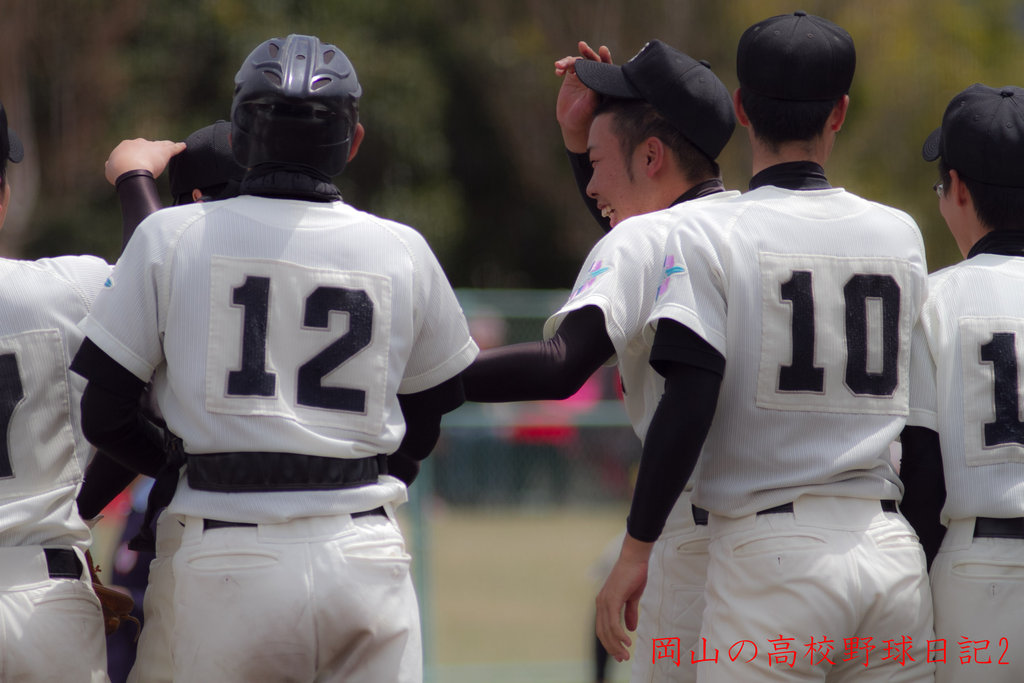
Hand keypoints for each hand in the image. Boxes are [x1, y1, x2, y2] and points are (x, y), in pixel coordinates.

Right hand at [104, 138, 186, 185]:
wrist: (129, 169)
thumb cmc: (119, 172)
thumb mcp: (110, 170)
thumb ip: (111, 166)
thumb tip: (110, 164)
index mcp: (126, 146)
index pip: (133, 148)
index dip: (136, 155)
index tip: (138, 160)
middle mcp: (139, 143)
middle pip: (147, 145)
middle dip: (150, 150)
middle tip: (154, 156)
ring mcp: (152, 146)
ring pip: (160, 145)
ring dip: (165, 146)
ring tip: (170, 147)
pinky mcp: (164, 151)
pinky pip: (173, 148)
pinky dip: (178, 147)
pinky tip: (183, 146)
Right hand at [554, 41, 611, 152]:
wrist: (572, 124)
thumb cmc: (585, 116)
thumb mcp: (590, 104)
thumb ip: (593, 90)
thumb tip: (595, 73)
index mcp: (603, 82)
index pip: (606, 66)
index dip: (605, 57)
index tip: (602, 49)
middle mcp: (594, 77)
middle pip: (592, 60)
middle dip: (587, 53)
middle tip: (582, 46)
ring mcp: (582, 76)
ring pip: (577, 62)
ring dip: (568, 61)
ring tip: (559, 66)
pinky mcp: (571, 77)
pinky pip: (567, 67)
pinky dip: (562, 67)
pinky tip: (557, 72)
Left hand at [595, 533, 651, 661]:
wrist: (635, 559)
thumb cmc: (634, 574)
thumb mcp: (632, 597)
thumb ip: (630, 613)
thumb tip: (630, 628)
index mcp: (604, 603)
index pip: (603, 628)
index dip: (609, 642)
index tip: (619, 653)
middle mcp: (601, 603)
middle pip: (602, 632)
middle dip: (612, 648)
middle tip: (622, 659)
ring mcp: (605, 601)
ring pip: (607, 630)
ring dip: (616, 645)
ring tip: (625, 655)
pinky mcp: (612, 599)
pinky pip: (613, 622)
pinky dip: (619, 634)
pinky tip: (626, 641)